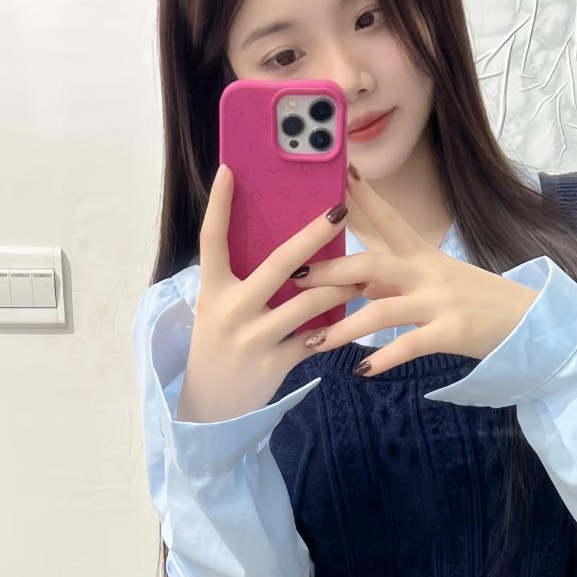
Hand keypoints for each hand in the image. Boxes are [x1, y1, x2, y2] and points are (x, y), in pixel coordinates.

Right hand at [177, 164, 365, 422]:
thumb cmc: (218, 345)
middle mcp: (231, 309)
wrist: (211, 406)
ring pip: (309, 302)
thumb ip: (241, 279)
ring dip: (342, 286)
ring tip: (366, 274)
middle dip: (311, 236)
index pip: (211, 239)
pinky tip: (354, 317)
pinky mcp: (275, 363)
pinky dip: (336, 327)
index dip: (219, 204)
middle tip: (338, 212)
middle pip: (278, 264)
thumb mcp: (218, 308)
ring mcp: (254, 338)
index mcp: (212, 289)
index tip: (231, 170)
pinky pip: (315, 338)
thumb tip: (282, 244)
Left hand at [293, 167, 540, 374]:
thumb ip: (392, 278)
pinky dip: (384, 358)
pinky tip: (361, 369)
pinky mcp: (451, 332)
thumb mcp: (433, 280)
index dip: (361, 196)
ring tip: (314, 342)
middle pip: (371, 263)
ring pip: (382, 310)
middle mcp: (427, 272)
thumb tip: (351, 276)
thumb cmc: (475, 301)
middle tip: (295, 278)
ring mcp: (439, 302)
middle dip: (331, 270)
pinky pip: (409, 345)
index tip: (335, 175)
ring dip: (344, 327)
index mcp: (422, 255)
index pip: (387, 218)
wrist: (527, 322)